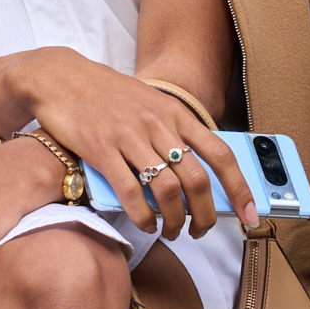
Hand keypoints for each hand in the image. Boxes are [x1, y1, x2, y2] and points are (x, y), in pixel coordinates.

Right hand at [0, 48, 256, 235]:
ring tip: (171, 231)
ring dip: (174, 220)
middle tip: (201, 231)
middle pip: (197, 180)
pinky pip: (131, 192)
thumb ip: (173, 131)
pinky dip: (143, 216)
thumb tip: (199, 171)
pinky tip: (145, 225)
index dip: (241, 188)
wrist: (58, 77)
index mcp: (175, 112)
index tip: (250, 214)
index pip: (221, 154)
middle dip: (205, 215)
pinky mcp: (101, 148)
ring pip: (167, 190)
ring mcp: (129, 135)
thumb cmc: (106, 95)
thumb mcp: (149, 103)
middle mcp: (157, 123)